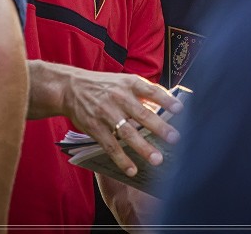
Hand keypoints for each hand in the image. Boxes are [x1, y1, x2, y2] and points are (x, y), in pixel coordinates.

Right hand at [27, 60, 182, 175]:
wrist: (70, 88)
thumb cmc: (104, 86)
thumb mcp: (123, 82)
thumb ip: (143, 94)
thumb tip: (166, 107)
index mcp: (129, 83)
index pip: (152, 91)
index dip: (166, 100)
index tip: (180, 109)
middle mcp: (119, 97)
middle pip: (142, 114)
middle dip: (159, 127)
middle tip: (175, 139)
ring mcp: (106, 113)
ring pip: (127, 133)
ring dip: (143, 147)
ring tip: (157, 159)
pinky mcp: (95, 127)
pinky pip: (111, 146)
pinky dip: (122, 159)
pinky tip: (132, 169)